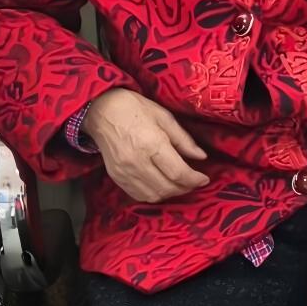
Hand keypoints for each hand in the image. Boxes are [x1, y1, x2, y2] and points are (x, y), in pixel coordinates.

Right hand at [84, 87, 209, 202]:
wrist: (101, 111)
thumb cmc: (135, 109)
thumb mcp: (165, 117)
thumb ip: (184, 140)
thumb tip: (202, 156)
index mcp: (151, 144)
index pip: (177, 172)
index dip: (194, 179)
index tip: (204, 178)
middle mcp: (136, 162)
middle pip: (166, 188)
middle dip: (185, 188)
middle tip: (195, 182)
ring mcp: (124, 172)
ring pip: (153, 196)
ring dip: (170, 194)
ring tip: (181, 185)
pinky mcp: (116, 177)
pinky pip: (138, 195)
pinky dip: (154, 195)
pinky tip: (162, 185)